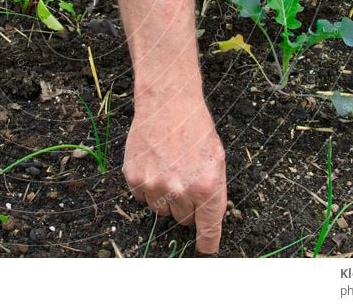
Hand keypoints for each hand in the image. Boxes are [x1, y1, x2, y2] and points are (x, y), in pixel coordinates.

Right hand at [114, 0, 226, 254]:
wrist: (168, 102)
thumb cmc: (195, 127)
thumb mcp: (217, 159)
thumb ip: (213, 191)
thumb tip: (206, 220)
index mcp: (207, 187)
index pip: (208, 229)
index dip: (207, 242)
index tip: (206, 249)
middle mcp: (181, 190)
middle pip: (183, 220)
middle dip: (187, 206)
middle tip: (186, 181)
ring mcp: (155, 186)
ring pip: (161, 210)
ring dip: (166, 197)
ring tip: (169, 168)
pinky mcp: (135, 178)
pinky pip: (141, 197)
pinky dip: (147, 186)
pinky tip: (154, 164)